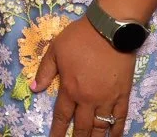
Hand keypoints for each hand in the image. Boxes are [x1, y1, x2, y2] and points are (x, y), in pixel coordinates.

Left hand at [33, 16, 134, 136]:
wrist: (109, 29)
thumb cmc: (79, 37)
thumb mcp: (55, 49)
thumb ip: (44, 71)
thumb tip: (33, 88)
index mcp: (70, 88)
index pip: (62, 116)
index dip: (58, 131)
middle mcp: (88, 99)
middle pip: (82, 127)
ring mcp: (107, 99)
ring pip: (100, 127)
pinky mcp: (123, 95)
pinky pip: (120, 118)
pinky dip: (116, 131)